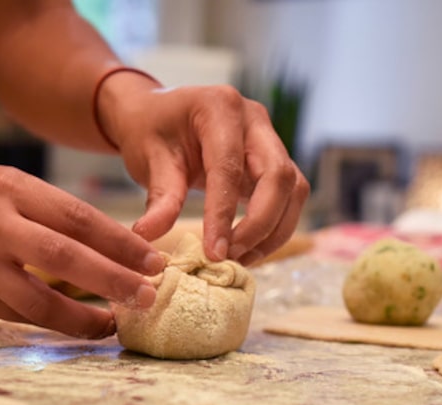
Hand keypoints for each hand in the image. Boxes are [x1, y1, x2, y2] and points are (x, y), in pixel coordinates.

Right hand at [0, 164, 164, 338]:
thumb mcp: (6, 185)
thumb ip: (51, 213)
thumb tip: (115, 248)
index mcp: (11, 188)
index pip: (78, 218)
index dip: (122, 244)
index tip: (155, 263)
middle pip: (65, 257)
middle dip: (113, 280)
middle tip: (147, 297)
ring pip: (38, 299)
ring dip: (82, 317)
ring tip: (112, 324)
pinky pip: (14, 315)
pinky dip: (48, 324)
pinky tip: (73, 327)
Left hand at [100, 76, 309, 265]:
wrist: (159, 117)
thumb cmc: (152, 132)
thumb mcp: (148, 160)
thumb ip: (159, 198)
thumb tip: (150, 235)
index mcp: (219, 107)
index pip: (230, 167)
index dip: (224, 214)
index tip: (214, 253)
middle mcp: (254, 119)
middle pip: (279, 176)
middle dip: (260, 225)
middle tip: (230, 257)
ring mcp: (269, 139)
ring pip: (293, 190)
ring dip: (273, 231)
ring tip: (239, 260)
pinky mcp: (273, 162)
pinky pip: (288, 198)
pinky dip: (273, 228)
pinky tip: (247, 250)